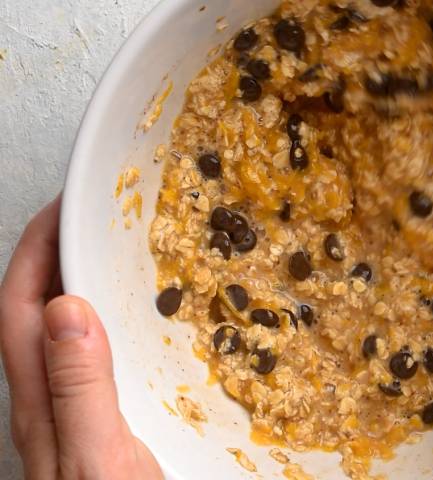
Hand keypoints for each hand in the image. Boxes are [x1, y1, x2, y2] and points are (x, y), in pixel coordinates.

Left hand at [0, 197, 161, 479]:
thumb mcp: (100, 462)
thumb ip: (80, 392)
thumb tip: (67, 311)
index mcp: (41, 404)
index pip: (21, 307)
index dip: (36, 250)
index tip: (65, 206)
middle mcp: (47, 403)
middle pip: (33, 310)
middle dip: (52, 252)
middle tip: (89, 215)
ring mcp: (71, 414)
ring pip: (61, 330)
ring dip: (78, 281)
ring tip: (111, 251)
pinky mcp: (99, 423)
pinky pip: (92, 354)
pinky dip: (107, 320)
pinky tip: (134, 321)